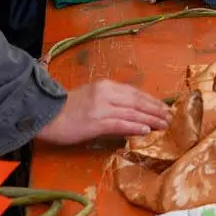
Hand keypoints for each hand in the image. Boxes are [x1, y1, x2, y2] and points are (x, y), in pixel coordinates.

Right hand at [35, 80, 170, 143]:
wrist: (46, 115)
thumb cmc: (68, 108)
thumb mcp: (92, 96)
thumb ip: (111, 100)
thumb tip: (133, 110)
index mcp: (106, 85)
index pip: (135, 92)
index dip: (151, 100)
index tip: (164, 106)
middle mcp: (106, 94)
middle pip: (137, 101)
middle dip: (156, 109)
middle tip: (170, 116)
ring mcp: (101, 108)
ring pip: (132, 112)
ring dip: (151, 119)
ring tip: (164, 124)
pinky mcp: (96, 122)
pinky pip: (121, 124)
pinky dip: (135, 126)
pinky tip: (146, 130)